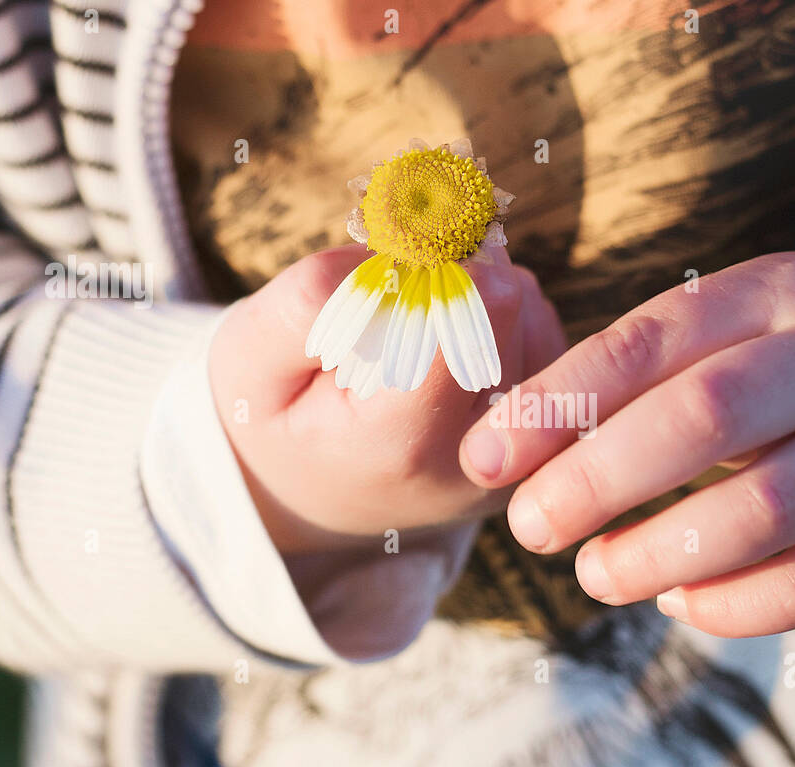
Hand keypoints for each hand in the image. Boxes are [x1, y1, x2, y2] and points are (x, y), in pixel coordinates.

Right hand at [210, 244, 564, 655]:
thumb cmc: (275, 416)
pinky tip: (451, 338)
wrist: (306, 494)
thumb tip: (400, 244)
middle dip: (459, 270)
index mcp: (403, 443)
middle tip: (403, 276)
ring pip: (534, 317)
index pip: (473, 317)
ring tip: (419, 319)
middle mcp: (481, 459)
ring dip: (482, 293)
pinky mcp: (542, 444)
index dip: (437, 260)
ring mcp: (522, 456)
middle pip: (510, 308)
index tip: (397, 249)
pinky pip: (546, 340)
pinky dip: (503, 318)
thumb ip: (308, 301)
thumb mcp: (249, 358)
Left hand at [458, 252, 794, 637]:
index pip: (650, 340)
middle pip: (704, 420)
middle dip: (596, 482)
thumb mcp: (732, 325)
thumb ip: (633, 375)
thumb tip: (506, 447)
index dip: (557, 402)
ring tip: (593, 572)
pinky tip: (678, 598)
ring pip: (761, 514)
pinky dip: (730, 607)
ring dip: (655, 557)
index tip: (483, 458)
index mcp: (774, 294)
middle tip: (529, 528)